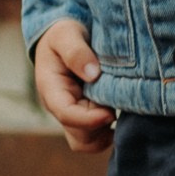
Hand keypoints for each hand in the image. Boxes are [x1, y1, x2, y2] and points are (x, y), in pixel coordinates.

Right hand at [34, 18, 115, 153]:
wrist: (64, 37)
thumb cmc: (63, 33)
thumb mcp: (66, 34)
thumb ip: (76, 51)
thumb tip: (93, 74)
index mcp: (51, 90)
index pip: (66, 114)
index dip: (89, 120)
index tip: (110, 113)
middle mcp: (60, 107)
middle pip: (78, 135)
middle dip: (100, 127)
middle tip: (120, 106)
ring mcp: (73, 114)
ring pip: (87, 142)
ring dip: (105, 134)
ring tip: (122, 112)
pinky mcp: (85, 114)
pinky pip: (96, 137)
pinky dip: (109, 132)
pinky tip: (124, 113)